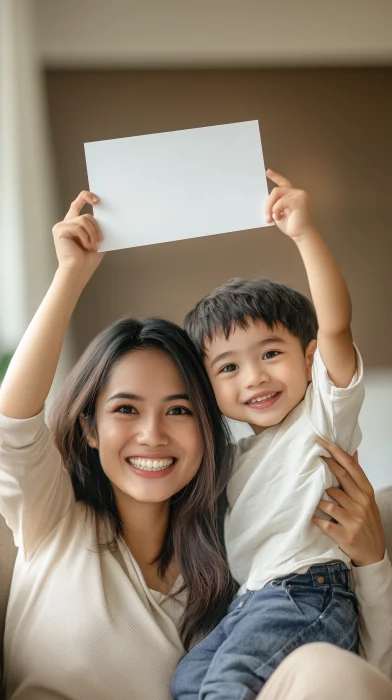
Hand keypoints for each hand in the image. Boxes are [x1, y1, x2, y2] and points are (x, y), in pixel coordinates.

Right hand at [52, 191, 104, 278]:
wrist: (78, 271)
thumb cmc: (87, 259)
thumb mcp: (97, 240)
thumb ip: (98, 227)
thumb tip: (107, 216)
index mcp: (74, 224)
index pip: (78, 203)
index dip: (86, 197)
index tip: (97, 200)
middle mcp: (66, 223)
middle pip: (86, 215)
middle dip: (96, 229)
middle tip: (99, 241)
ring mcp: (61, 226)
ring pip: (84, 220)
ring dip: (92, 235)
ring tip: (92, 246)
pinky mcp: (59, 230)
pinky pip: (78, 228)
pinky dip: (86, 238)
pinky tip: (85, 247)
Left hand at [265, 169, 315, 240]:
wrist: (301, 234)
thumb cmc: (292, 226)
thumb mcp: (279, 213)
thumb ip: (275, 205)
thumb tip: (266, 203)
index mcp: (294, 196)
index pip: (284, 183)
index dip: (275, 177)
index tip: (268, 172)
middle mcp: (298, 193)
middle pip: (276, 190)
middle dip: (268, 203)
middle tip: (267, 216)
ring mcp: (299, 195)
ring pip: (276, 193)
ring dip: (270, 207)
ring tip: (272, 218)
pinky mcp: (299, 200)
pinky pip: (280, 202)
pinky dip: (276, 210)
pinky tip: (279, 217)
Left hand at [312, 439, 385, 566]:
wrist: (373, 553)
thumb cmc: (367, 522)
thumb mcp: (367, 499)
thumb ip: (357, 478)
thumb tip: (353, 453)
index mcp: (366, 493)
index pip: (352, 468)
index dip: (337, 453)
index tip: (323, 441)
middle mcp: (361, 503)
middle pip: (341, 478)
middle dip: (326, 465)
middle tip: (313, 455)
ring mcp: (353, 519)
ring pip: (329, 500)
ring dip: (318, 497)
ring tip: (311, 495)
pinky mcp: (344, 534)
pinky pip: (324, 522)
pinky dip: (315, 518)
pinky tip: (310, 516)